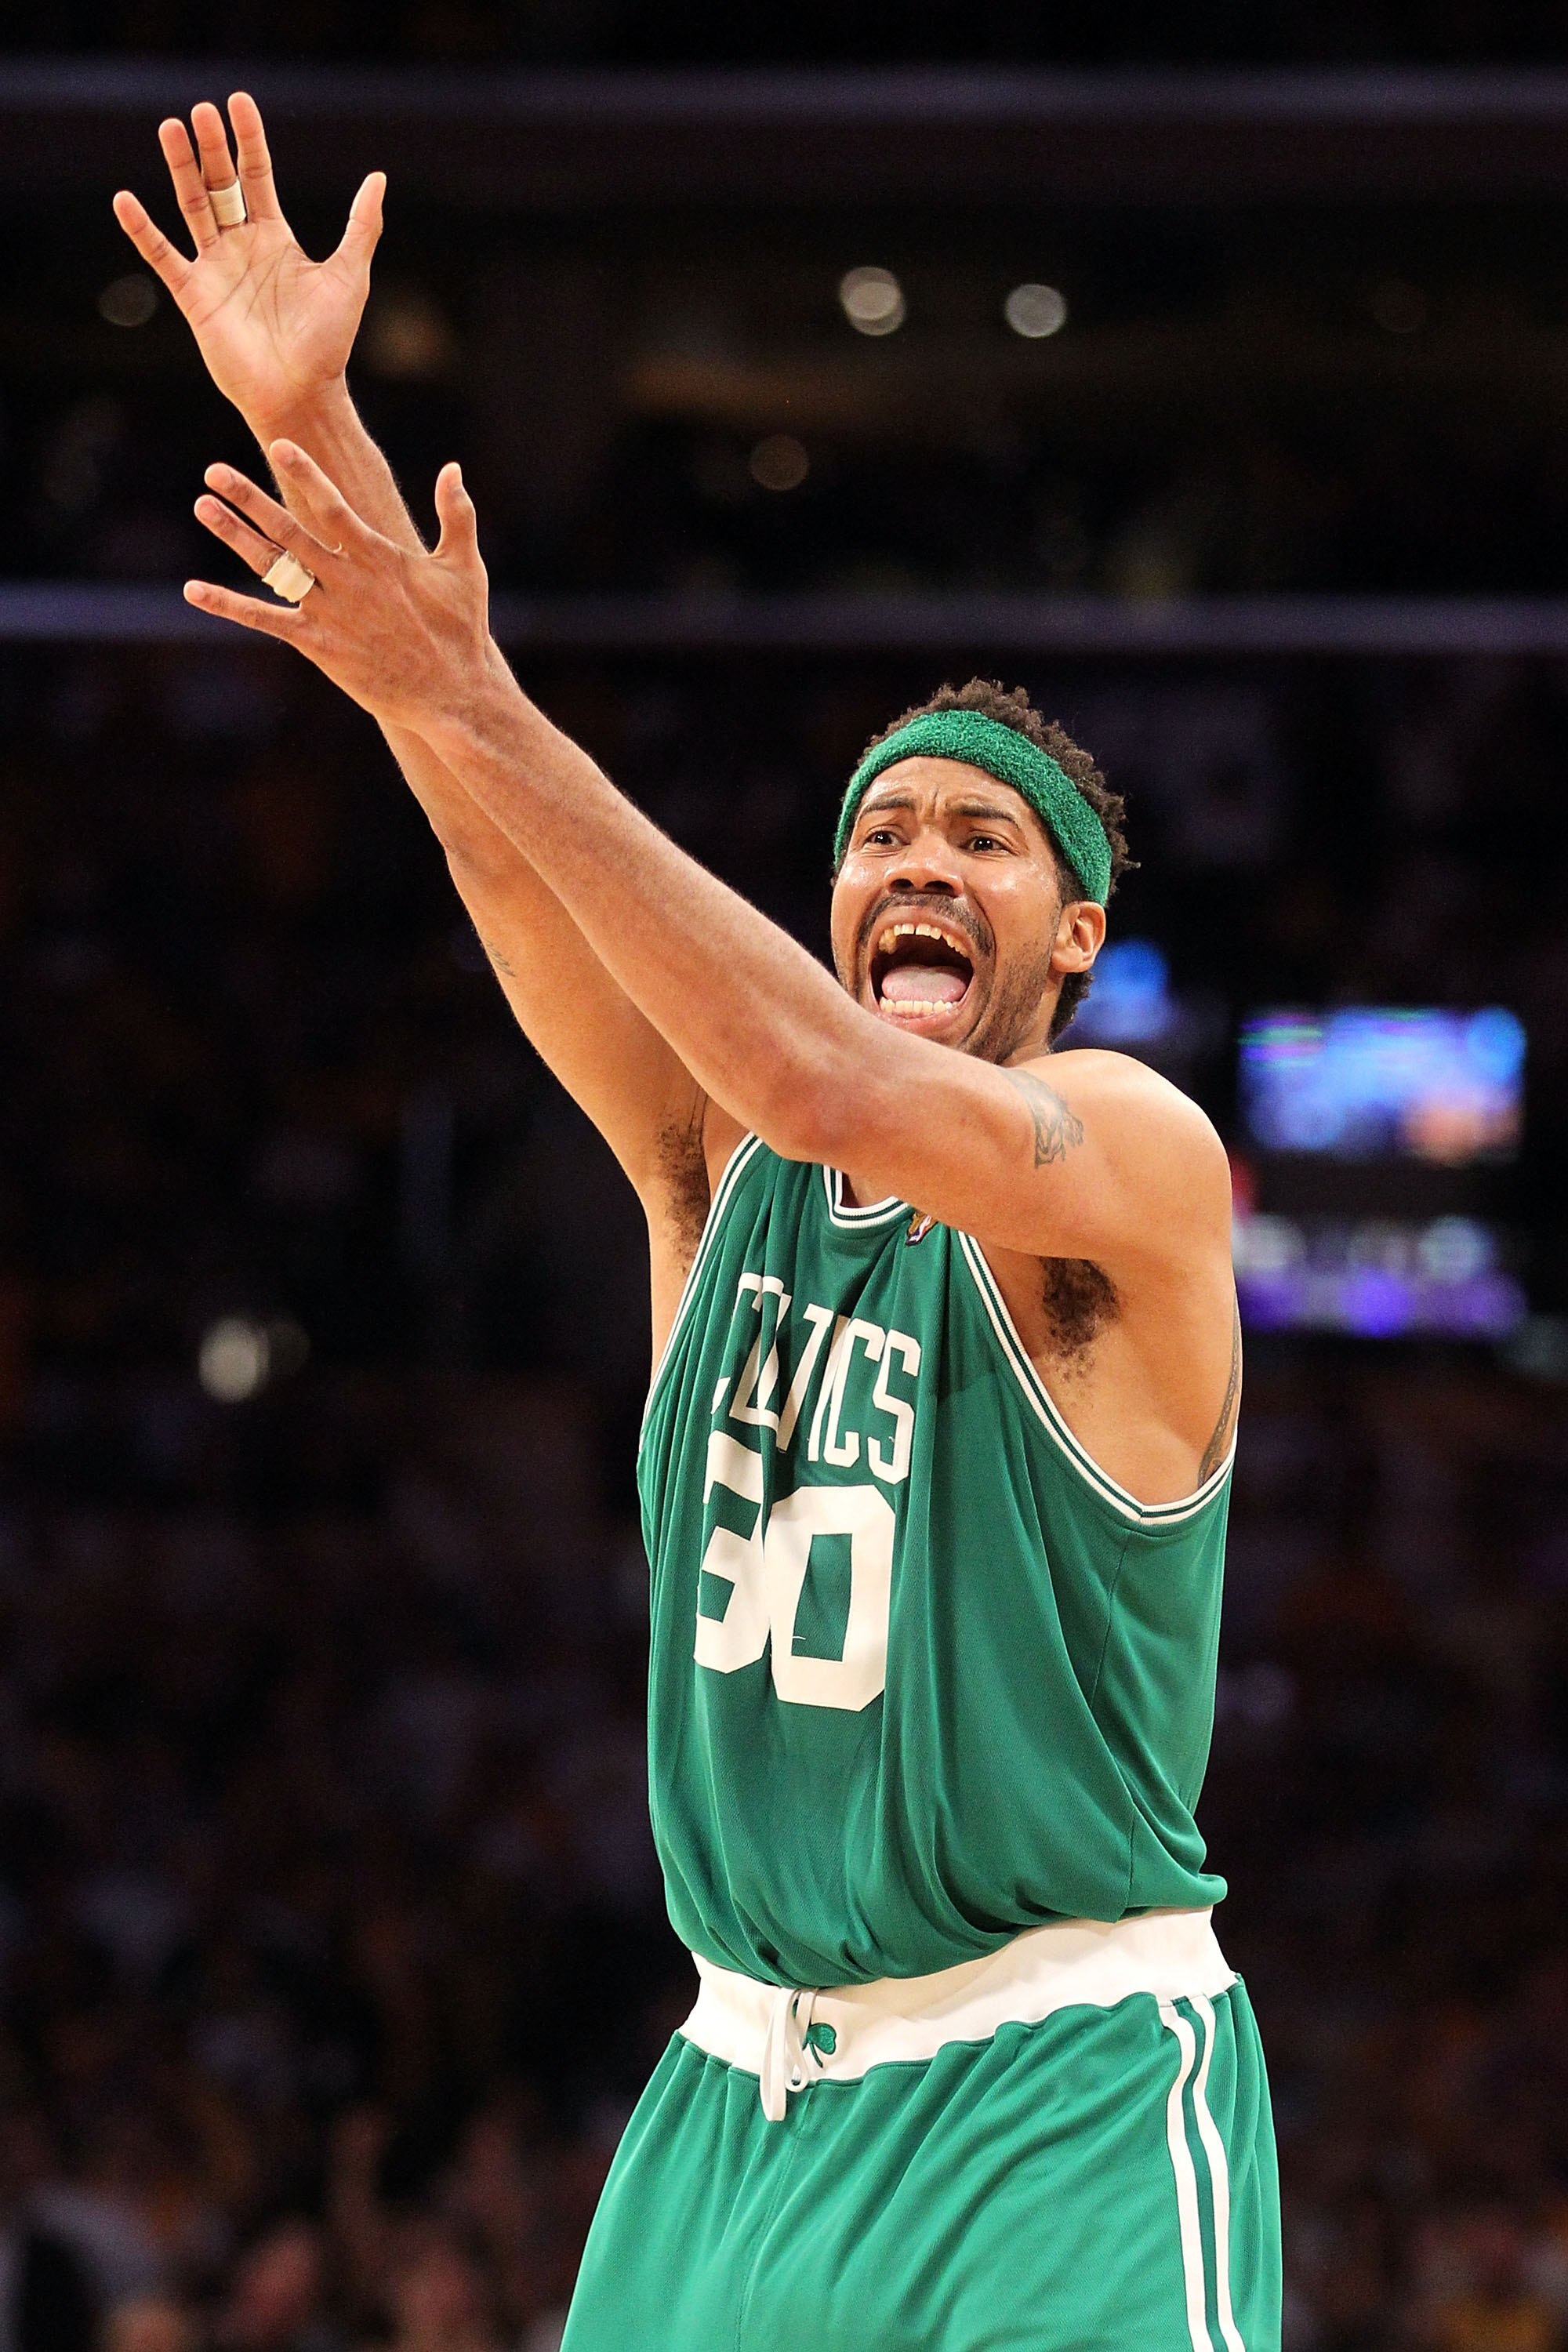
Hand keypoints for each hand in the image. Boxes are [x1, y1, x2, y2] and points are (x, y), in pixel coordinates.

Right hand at [112, 94, 383, 432]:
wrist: (302, 394)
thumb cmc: (328, 343)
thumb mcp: (349, 276)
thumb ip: (361, 226)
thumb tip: (378, 177)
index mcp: (275, 238)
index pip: (257, 175)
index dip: (249, 139)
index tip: (238, 101)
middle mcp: (242, 247)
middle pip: (221, 184)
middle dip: (212, 148)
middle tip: (201, 110)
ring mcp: (215, 269)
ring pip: (192, 208)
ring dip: (180, 170)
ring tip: (169, 129)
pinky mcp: (195, 296)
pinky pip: (163, 257)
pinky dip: (143, 231)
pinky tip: (125, 201)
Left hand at [187, 443, 505, 733]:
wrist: (451, 693)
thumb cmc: (460, 630)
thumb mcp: (464, 567)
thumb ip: (456, 514)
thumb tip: (452, 467)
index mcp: (378, 555)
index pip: (333, 505)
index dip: (304, 473)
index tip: (278, 445)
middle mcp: (347, 579)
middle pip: (288, 529)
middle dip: (249, 497)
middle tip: (214, 470)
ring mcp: (330, 612)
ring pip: (272, 566)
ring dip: (234, 535)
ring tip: (203, 506)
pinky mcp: (318, 645)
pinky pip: (264, 620)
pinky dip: (227, 605)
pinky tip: (193, 590)